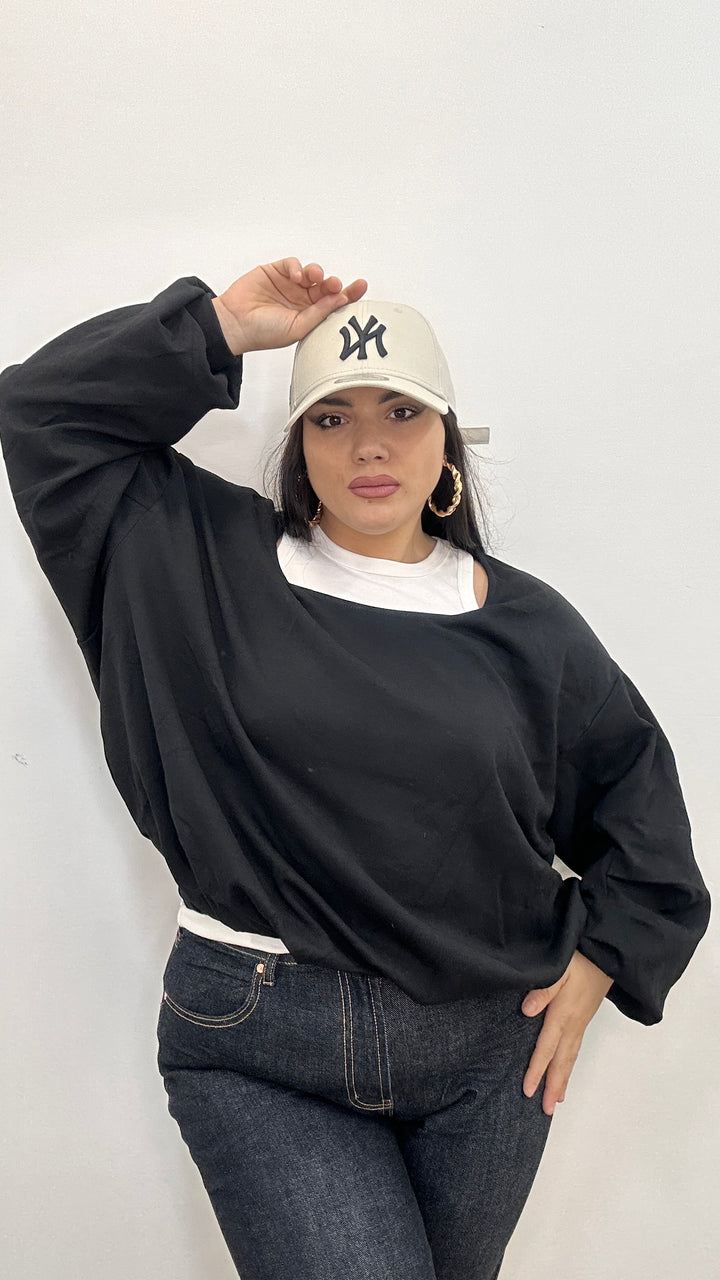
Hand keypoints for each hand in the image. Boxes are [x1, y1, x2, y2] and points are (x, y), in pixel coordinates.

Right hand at [212, 258, 367, 354]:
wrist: (235, 324)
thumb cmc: (264, 332)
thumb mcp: (297, 328)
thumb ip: (319, 313)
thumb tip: (340, 299)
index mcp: (310, 315)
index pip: (334, 303)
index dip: (348, 294)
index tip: (361, 286)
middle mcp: (302, 299)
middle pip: (326, 286)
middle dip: (332, 284)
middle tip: (334, 285)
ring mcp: (289, 285)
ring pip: (311, 273)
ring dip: (317, 273)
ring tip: (315, 277)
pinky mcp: (276, 272)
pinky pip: (292, 264)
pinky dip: (296, 267)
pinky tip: (294, 276)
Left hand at [521, 950, 612, 1115]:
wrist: (607, 956)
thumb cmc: (581, 959)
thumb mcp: (560, 968)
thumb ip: (543, 989)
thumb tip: (527, 1010)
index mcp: (563, 1014)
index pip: (546, 1048)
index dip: (536, 1069)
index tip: (527, 1090)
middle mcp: (573, 1025)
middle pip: (561, 1061)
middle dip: (552, 1086)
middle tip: (545, 1110)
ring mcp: (580, 1024)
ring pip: (570, 1058)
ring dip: (562, 1080)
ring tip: (556, 1101)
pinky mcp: (583, 1020)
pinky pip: (575, 1050)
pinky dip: (569, 1066)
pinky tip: (565, 1072)